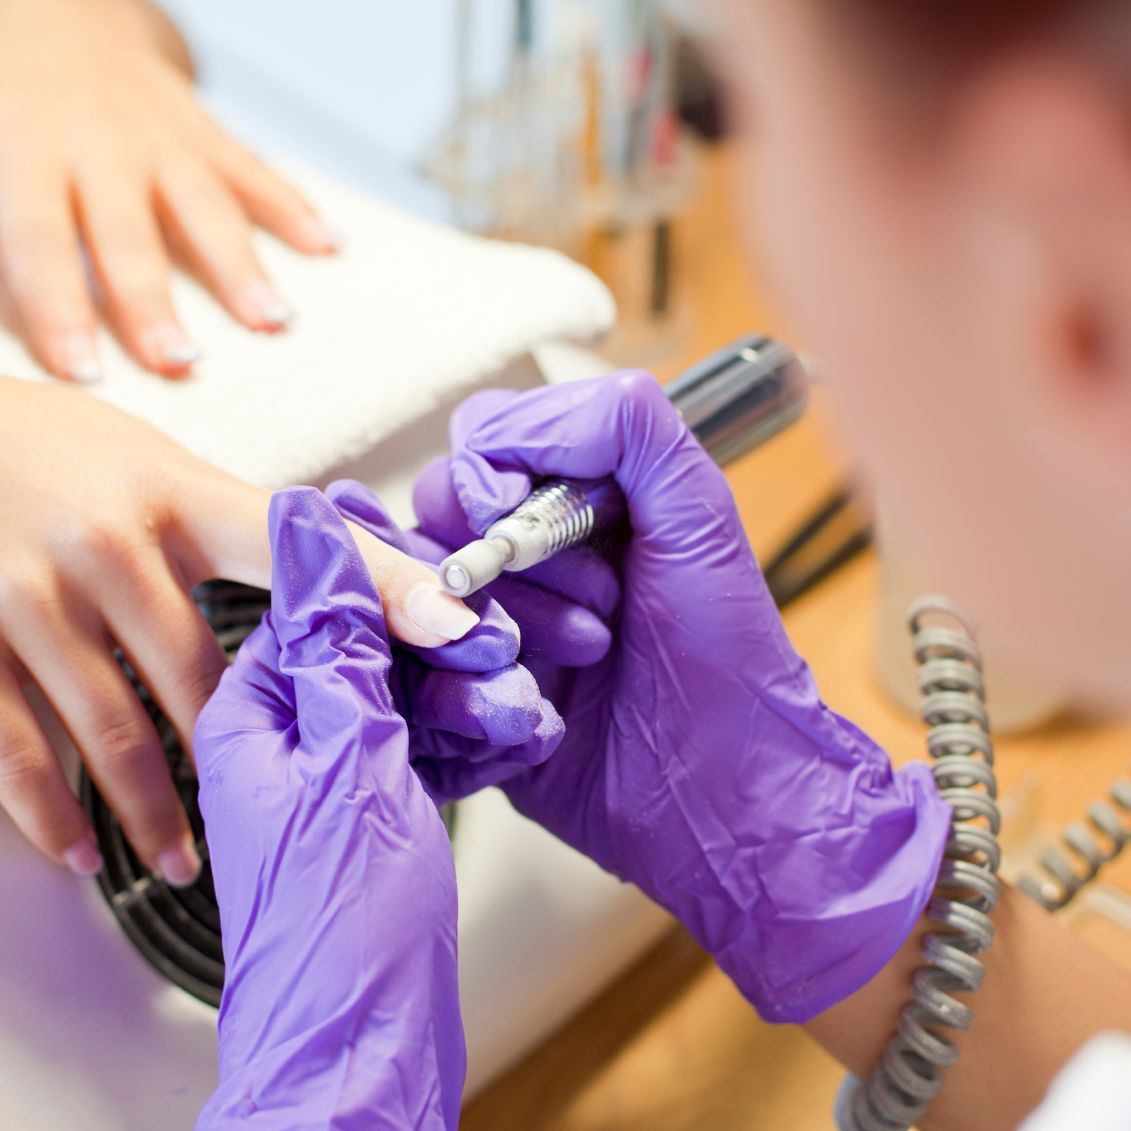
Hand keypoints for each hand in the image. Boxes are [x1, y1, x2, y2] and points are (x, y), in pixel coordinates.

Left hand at [0, 0, 335, 381]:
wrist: (49, 8)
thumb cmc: (2, 92)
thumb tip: (2, 301)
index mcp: (25, 150)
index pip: (39, 242)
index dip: (60, 309)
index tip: (82, 371)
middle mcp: (100, 143)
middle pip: (128, 236)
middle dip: (155, 303)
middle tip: (179, 361)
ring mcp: (160, 136)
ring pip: (205, 208)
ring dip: (241, 269)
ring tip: (275, 321)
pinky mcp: (202, 130)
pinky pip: (253, 171)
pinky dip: (294, 208)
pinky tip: (331, 246)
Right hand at [0, 380, 484, 882]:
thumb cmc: (69, 454)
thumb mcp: (167, 472)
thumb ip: (247, 533)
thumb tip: (340, 581)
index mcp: (179, 497)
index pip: (301, 551)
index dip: (387, 588)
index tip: (458, 630)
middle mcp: (109, 545)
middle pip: (201, 675)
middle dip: (248, 752)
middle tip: (299, 816)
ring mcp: (29, 595)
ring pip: (111, 730)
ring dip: (154, 810)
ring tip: (186, 860)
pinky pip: (12, 746)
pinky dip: (50, 811)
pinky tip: (83, 851)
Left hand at [195, 488, 465, 1128]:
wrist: (369, 1054)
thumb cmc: (341, 930)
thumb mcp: (348, 763)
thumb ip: (336, 640)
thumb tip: (304, 528)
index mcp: (255, 713)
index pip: (323, 602)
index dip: (399, 591)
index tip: (459, 595)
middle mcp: (293, 736)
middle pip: (381, 645)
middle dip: (452, 653)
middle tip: (500, 664)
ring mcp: (342, 772)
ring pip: (420, 693)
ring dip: (477, 700)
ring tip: (518, 719)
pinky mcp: (384, 806)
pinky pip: (436, 743)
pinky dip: (480, 741)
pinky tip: (518, 740)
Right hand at [411, 372, 951, 1023]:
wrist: (727, 790)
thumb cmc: (727, 652)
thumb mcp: (699, 517)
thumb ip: (629, 429)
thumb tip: (510, 420)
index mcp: (571, 500)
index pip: (477, 445)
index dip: (491, 479)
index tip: (534, 523)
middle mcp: (521, 558)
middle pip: (433, 517)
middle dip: (511, 564)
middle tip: (599, 611)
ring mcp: (491, 629)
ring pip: (418, 599)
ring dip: (498, 631)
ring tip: (586, 661)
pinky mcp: (473, 702)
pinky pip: (419, 681)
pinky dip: (470, 695)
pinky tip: (540, 715)